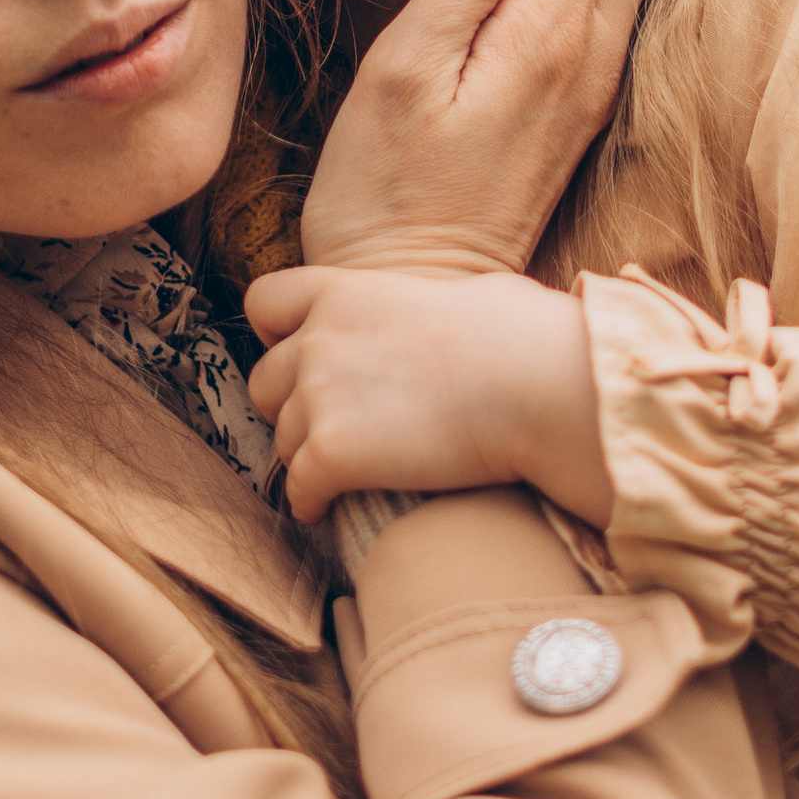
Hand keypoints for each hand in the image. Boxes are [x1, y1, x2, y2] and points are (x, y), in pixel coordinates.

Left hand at [243, 265, 610, 527]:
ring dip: (306, 457)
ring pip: (282, 441)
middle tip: (326, 426)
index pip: (263, 303)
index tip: (300, 357)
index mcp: (343, 291)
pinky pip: (298, 489)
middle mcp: (318, 339)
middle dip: (289, 405)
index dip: (276, 335)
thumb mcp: (463, 291)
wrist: (535, 384)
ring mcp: (319, 396)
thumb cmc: (522, 335)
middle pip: (264, 382)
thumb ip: (423, 301)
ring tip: (338, 473)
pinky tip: (327, 508)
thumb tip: (454, 306)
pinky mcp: (331, 453)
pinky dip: (309, 501)